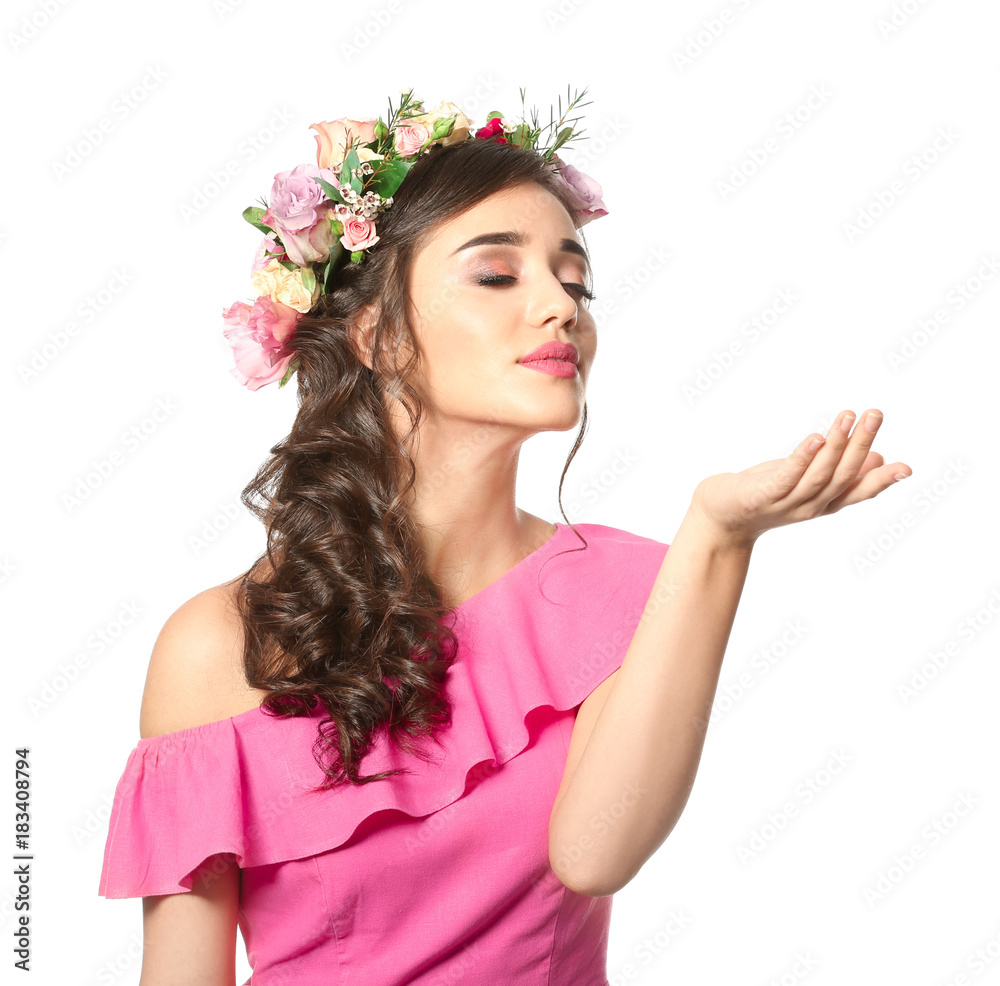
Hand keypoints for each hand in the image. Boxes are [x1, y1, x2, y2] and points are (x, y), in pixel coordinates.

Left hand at [688, 409, 911, 547]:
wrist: (720, 518)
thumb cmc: (766, 493)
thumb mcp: (806, 482)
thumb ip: (840, 473)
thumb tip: (879, 458)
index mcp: (825, 502)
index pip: (859, 492)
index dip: (882, 480)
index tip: (907, 469)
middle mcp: (811, 506)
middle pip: (843, 476)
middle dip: (861, 444)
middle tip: (875, 413)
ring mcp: (787, 503)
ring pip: (819, 475)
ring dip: (837, 444)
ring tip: (848, 416)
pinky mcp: (762, 496)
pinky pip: (786, 477)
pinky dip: (802, 458)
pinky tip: (814, 439)